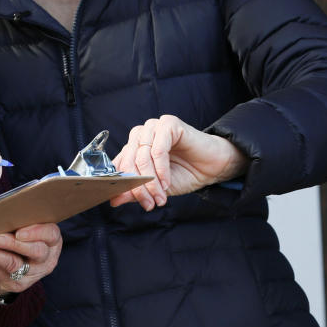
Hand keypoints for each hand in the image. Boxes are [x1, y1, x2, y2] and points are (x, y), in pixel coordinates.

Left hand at [0, 222, 61, 297]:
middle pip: (35, 251)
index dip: (36, 232)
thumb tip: (1, 209)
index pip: (50, 235)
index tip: (19, 231)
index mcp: (52, 241)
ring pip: (13, 263)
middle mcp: (46, 259)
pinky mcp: (16, 284)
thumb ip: (22, 221)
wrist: (15, 268)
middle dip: (13, 244)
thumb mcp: (28, 229)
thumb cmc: (21, 238)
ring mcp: (32, 274)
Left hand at [108, 114, 247, 209]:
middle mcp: (142, 134)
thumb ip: (134, 191)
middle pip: (129, 160)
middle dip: (139, 187)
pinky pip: (158, 149)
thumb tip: (113, 200)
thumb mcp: (156, 187)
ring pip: (142, 156)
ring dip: (150, 181)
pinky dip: (161, 169)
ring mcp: (154, 126)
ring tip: (160, 196)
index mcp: (135, 146)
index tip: (128, 202)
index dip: (123, 185)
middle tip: (150, 203)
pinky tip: (167, 182)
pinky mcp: (168, 123)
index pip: (119, 164)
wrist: (213, 166)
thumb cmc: (185, 173)